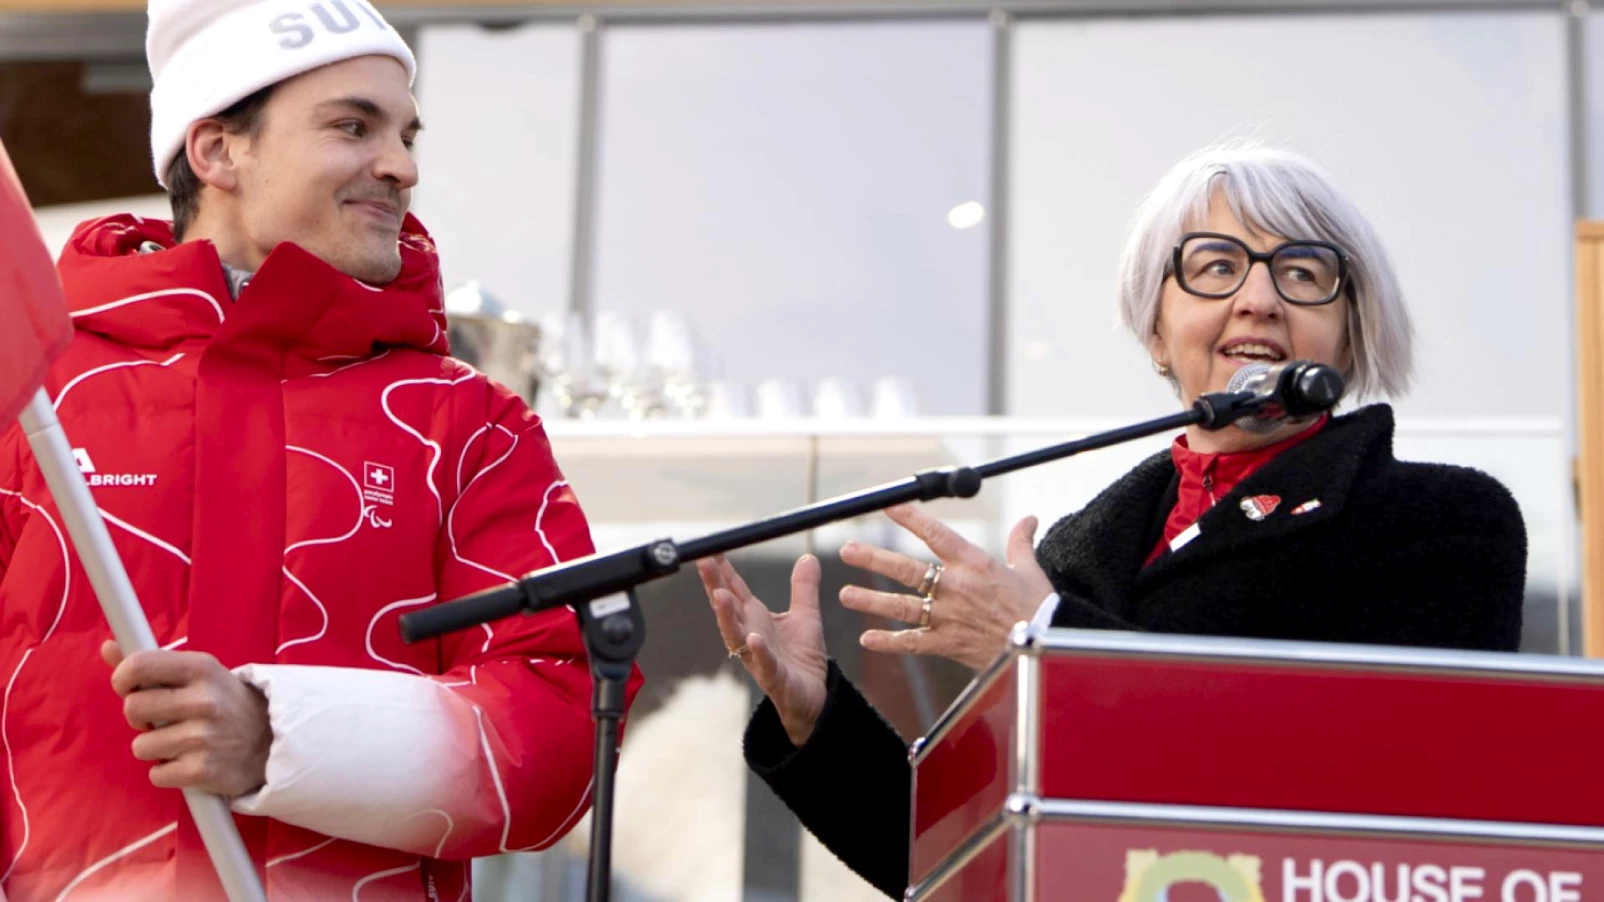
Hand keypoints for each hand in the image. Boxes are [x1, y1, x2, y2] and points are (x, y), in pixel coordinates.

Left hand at [102, 641, 270, 797]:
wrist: (272, 741)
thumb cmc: (225, 703)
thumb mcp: (199, 674)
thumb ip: (152, 664)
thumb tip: (108, 646)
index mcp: (202, 668)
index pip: (139, 666)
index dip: (123, 678)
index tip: (129, 687)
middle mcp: (204, 700)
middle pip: (132, 708)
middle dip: (140, 716)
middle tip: (162, 717)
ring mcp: (203, 737)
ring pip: (140, 746)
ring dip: (155, 747)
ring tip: (181, 741)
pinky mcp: (202, 770)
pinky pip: (156, 774)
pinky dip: (168, 772)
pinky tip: (189, 760)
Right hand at [696, 555, 827, 747]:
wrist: (814, 695)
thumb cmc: (802, 658)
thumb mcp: (805, 616)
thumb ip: (803, 588)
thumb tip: (808, 557)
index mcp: (755, 618)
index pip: (734, 589)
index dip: (722, 569)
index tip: (711, 548)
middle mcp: (750, 634)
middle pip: (727, 608)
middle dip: (714, 585)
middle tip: (703, 562)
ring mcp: (758, 656)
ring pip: (736, 635)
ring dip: (726, 616)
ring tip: (719, 596)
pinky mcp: (774, 676)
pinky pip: (763, 663)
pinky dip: (757, 651)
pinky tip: (753, 638)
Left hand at [839, 504, 1053, 670]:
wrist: (1044, 646)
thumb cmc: (1038, 608)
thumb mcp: (1031, 570)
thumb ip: (1021, 543)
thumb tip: (1029, 519)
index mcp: (974, 563)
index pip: (935, 534)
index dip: (909, 518)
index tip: (887, 506)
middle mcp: (956, 587)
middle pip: (906, 569)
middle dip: (873, 559)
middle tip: (846, 551)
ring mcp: (949, 617)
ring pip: (902, 606)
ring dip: (871, 600)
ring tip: (845, 594)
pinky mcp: (948, 644)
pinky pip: (913, 642)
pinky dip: (889, 642)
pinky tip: (868, 639)